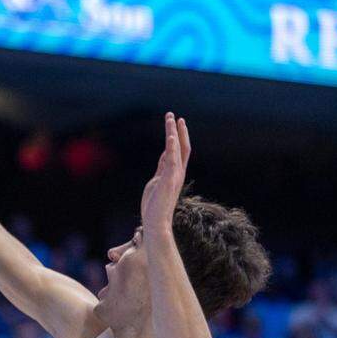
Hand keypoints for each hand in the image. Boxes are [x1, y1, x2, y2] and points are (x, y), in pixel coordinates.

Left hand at [140, 112, 190, 232]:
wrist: (156, 222)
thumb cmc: (154, 206)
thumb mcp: (157, 181)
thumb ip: (162, 168)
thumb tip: (165, 155)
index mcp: (174, 173)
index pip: (179, 151)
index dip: (177, 136)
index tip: (175, 123)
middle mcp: (177, 172)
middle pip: (182, 147)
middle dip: (178, 130)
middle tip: (174, 115)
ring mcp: (174, 176)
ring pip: (177, 149)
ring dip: (173, 132)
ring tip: (170, 118)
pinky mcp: (168, 180)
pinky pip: (172, 160)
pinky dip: (172, 147)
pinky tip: (171, 136)